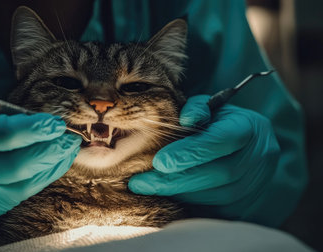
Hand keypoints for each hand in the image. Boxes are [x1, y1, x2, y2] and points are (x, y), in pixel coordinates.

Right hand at [0, 107, 80, 250]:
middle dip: (51, 148)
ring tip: (69, 147)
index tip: (55, 122)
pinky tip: (57, 163)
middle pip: (20, 162)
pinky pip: (27, 191)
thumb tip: (36, 119)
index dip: (34, 128)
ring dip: (54, 162)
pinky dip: (46, 175)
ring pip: (27, 179)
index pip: (3, 134)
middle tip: (70, 136)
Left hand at [129, 95, 279, 219]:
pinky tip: (167, 198)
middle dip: (175, 180)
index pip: (220, 140)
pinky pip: (217, 211)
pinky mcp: (248, 205)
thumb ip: (195, 109)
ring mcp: (257, 184)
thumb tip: (185, 120)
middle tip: (140, 183)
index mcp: (249, 127)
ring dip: (180, 194)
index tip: (158, 162)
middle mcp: (259, 157)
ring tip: (150, 188)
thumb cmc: (220, 123)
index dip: (189, 152)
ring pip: (218, 197)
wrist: (249, 146)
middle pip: (219, 174)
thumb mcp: (208, 107)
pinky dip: (190, 205)